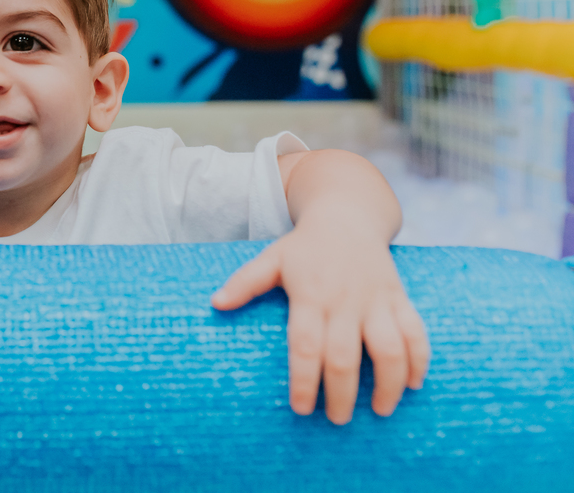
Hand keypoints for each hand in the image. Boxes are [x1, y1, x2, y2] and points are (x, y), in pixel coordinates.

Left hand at [211, 223, 429, 424]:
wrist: (348, 215)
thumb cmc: (305, 246)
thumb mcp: (272, 258)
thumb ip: (245, 283)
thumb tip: (215, 304)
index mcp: (310, 295)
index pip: (306, 345)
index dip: (304, 380)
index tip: (301, 409)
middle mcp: (345, 300)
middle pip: (345, 356)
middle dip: (342, 393)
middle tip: (337, 420)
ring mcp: (376, 300)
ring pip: (390, 348)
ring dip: (389, 383)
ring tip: (380, 411)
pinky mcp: (400, 298)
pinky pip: (416, 332)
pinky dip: (420, 360)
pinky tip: (414, 385)